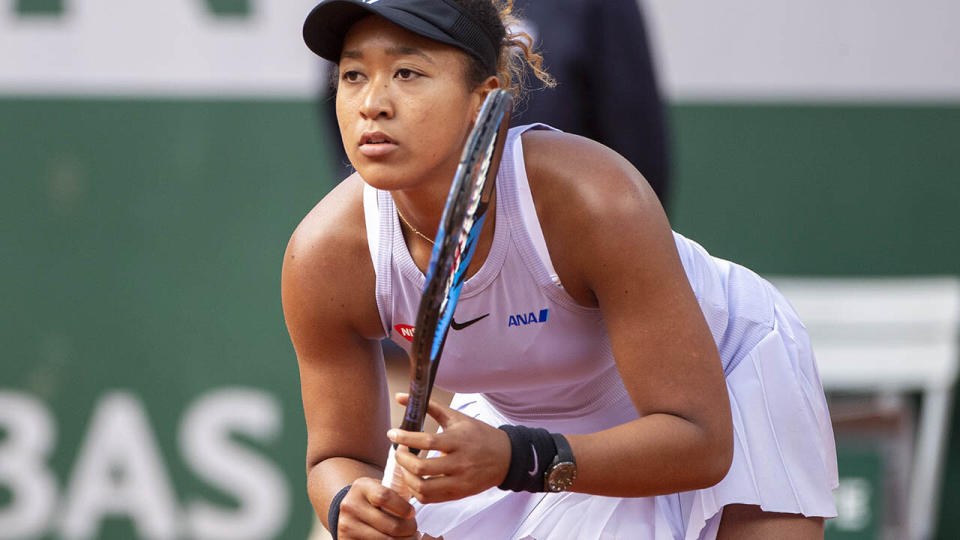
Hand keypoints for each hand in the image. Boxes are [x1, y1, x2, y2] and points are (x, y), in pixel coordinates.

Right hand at [335, 477, 417, 538]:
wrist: (350, 510)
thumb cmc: (373, 499)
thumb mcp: (380, 487)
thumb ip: (396, 492)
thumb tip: (422, 503)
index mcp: (361, 487)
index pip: (385, 497)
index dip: (404, 508)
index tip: (413, 513)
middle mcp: (350, 506)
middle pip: (391, 525)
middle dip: (410, 530)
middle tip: (415, 529)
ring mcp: (347, 526)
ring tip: (410, 537)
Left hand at [387, 394, 511, 503]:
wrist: (506, 457)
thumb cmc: (479, 435)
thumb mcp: (457, 418)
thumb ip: (430, 407)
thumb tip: (401, 396)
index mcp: (459, 441)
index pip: (427, 441)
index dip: (405, 438)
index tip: (392, 433)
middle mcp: (459, 463)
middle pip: (421, 468)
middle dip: (402, 460)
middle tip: (398, 452)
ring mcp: (459, 482)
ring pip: (423, 488)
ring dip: (407, 478)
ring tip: (404, 467)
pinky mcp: (458, 494)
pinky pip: (430, 499)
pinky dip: (416, 490)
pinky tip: (414, 479)